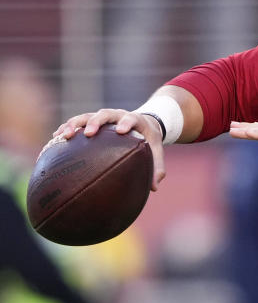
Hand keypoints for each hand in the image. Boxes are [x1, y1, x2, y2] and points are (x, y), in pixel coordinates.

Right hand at [50, 109, 165, 190]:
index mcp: (135, 120)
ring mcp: (102, 117)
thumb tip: (154, 188)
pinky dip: (66, 127)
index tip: (121, 131)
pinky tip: (55, 138)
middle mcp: (116, 115)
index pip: (130, 118)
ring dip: (74, 124)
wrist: (142, 122)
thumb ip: (157, 167)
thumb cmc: (149, 138)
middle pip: (104, 114)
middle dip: (96, 122)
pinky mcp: (90, 121)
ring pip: (86, 116)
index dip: (126, 122)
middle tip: (89, 133)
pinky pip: (76, 122)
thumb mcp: (156, 149)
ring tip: (64, 135)